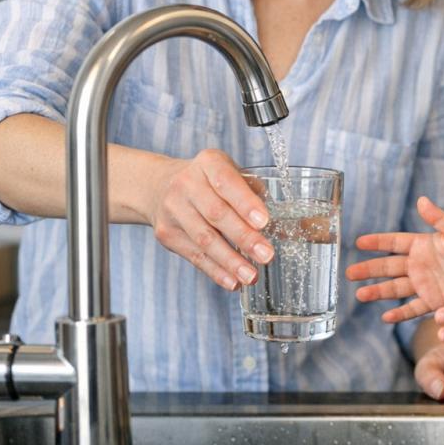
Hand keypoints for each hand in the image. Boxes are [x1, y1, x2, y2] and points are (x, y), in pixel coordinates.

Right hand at [144, 149, 272, 290]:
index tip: (264, 222)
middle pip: (217, 214)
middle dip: (244, 237)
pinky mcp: (166, 233)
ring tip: (251, 275)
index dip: (245, 203)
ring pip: (204, 239)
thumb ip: (254, 192)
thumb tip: (284, 224)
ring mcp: (173, 209)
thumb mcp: (230, 172)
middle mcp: (186, 184)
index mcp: (208, 163)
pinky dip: (215, 271)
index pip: (227, 183)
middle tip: (266, 255)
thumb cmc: (208, 181)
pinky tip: (232, 281)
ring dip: (230, 261)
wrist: (159, 186)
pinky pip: (194, 255)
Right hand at [346, 196, 443, 321]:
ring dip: (378, 292)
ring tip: (360, 295)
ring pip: (396, 289)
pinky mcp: (434, 302)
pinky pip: (413, 309)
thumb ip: (439, 218)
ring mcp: (425, 285)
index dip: (377, 242)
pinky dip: (400, 314)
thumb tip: (421, 199)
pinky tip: (385, 318)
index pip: (395, 242)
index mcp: (424, 245)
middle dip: (369, 269)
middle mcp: (421, 265)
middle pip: (389, 267)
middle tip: (349, 273)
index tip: (358, 242)